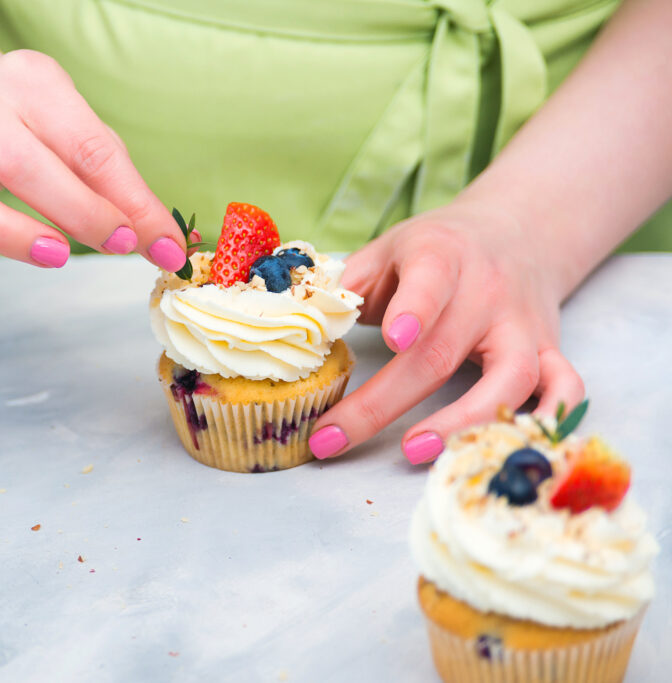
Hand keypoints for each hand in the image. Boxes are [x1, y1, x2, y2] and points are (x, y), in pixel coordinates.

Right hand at [0, 50, 187, 269]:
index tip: (161, 244)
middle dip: (79, 214)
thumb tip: (166, 249)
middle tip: (116, 246)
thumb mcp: (77, 133)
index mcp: (31, 82)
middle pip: (23, 165)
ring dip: (8, 234)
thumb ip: (119, 187)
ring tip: (55, 256)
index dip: (129, 201)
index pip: (88, 146)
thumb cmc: (26, 126)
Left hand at [308, 199, 584, 463]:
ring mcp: (523, 326)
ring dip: (464, 420)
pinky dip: (547, 422)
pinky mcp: (549, 351)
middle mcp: (488, 292)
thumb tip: (295, 322)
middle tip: (330, 438)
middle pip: (440, 354)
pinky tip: (499, 449)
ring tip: (413, 450)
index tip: (392, 339)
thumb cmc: (434, 250)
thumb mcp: (385, 250)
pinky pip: (563, 391)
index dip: (414, 310)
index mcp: (441, 257)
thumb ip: (344, 285)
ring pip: (511, 379)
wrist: (517, 230)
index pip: (430, 281)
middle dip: (381, 404)